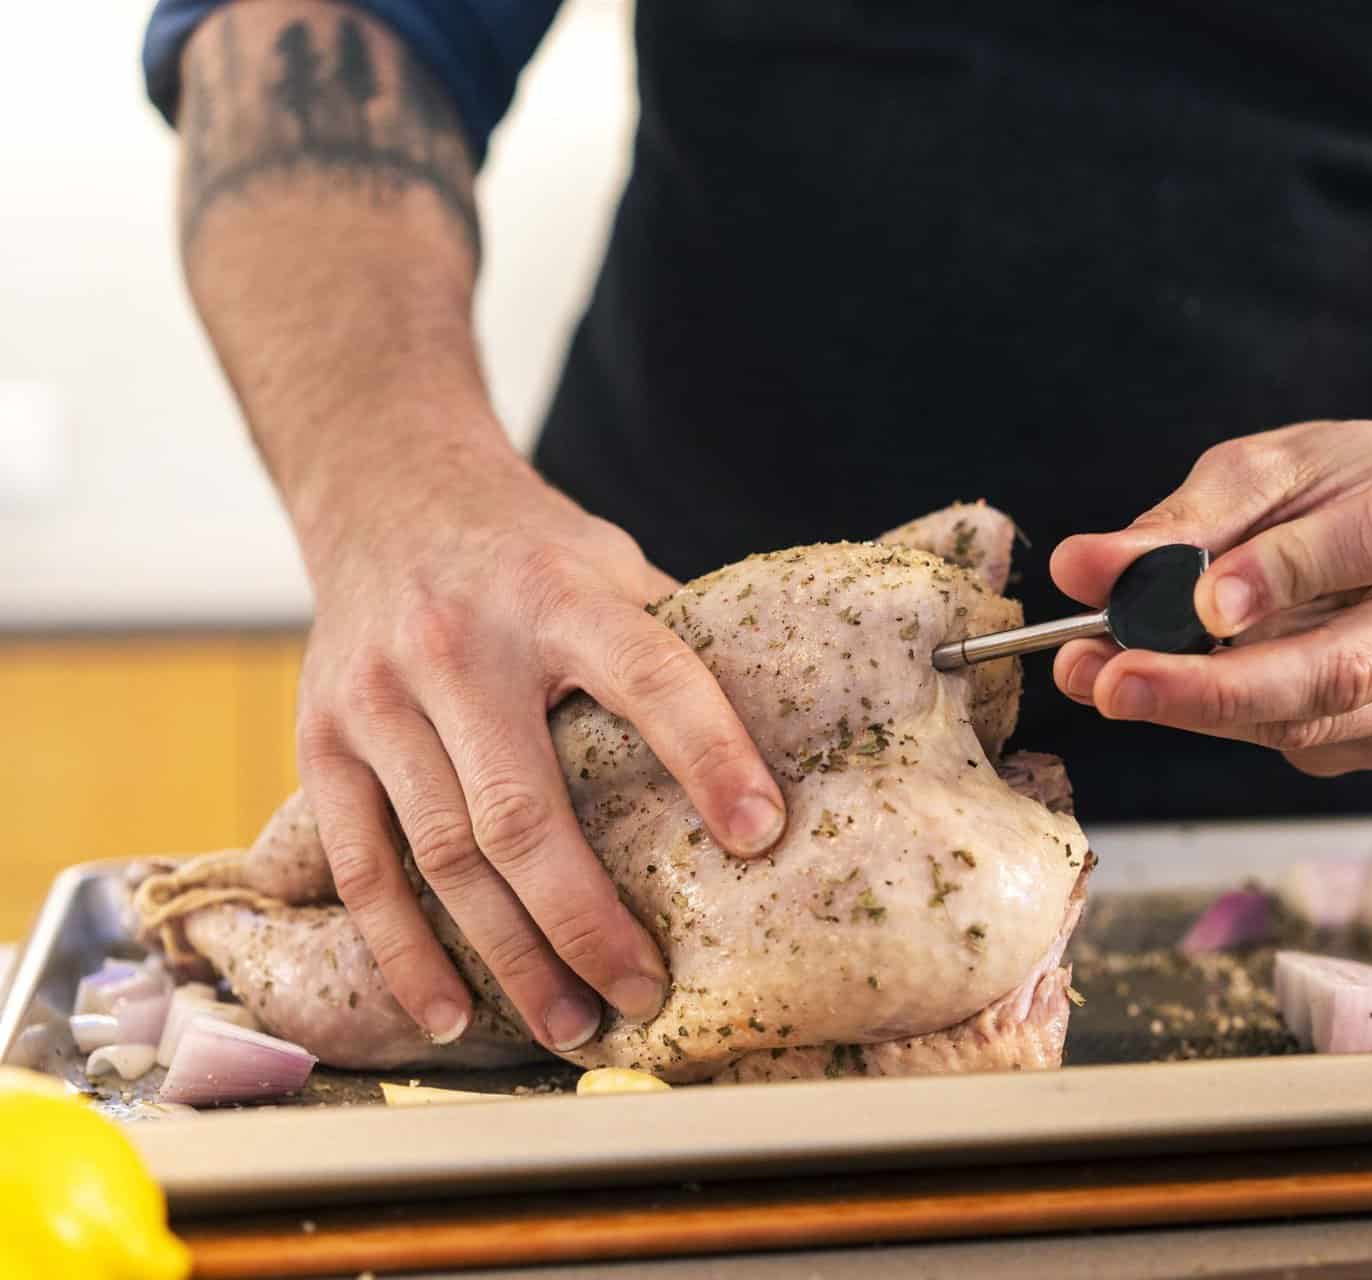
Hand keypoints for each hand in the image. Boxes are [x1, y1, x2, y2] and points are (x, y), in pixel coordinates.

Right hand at [293, 443, 786, 1050]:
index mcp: (560, 597)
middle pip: (525, 811)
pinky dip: (405, 951)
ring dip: (510, 956)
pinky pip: (362, 867)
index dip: (710, 755)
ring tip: (572, 1026)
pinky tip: (451, 1013)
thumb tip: (789, 730)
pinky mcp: (320, 740)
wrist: (385, 490)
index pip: (650, 677)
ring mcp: (379, 698)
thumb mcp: (610, 563)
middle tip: (646, 992)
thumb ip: (674, 641)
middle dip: (589, 919)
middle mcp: (462, 648)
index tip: (761, 835)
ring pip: (446, 855)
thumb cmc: (529, 550)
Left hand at [1049, 420, 1371, 775]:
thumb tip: (1083, 568)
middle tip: (1111, 680)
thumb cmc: (1353, 484)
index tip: (1197, 599)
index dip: (1288, 573)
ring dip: (1198, 710)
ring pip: (1317, 723)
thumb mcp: (1274, 468)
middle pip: (1349, 667)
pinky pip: (1304, 745)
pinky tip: (1167, 687)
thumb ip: (1185, 519)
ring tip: (1100, 678)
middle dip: (1218, 685)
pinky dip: (1223, 721)